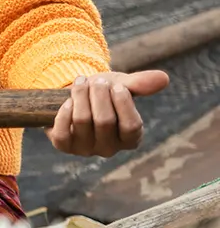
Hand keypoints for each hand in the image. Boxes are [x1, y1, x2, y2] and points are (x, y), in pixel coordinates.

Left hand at [46, 70, 170, 157]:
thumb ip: (141, 84)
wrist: (74, 96)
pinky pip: (62, 134)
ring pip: (82, 121)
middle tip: (97, 81)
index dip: (123, 103)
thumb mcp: (122, 86)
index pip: (131, 126)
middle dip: (99, 95)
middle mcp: (109, 149)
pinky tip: (67, 101)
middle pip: (104, 121)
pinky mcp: (65, 146)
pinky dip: (64, 113)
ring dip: (80, 97)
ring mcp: (86, 149)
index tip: (116, 86)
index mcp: (130, 139)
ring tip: (81, 83)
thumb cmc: (104, 94)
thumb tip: (163, 78)